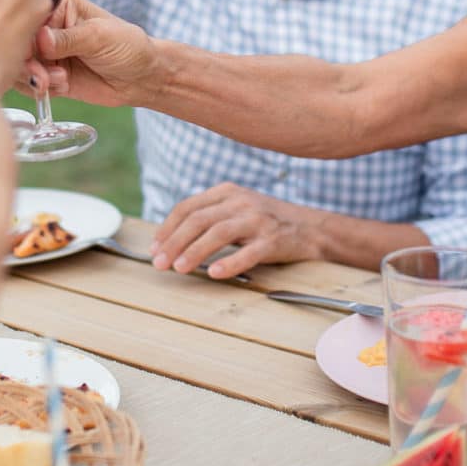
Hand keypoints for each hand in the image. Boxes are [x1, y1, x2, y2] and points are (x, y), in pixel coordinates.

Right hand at [29, 0, 152, 106]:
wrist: (142, 77)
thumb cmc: (128, 46)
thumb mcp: (100, 36)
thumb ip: (69, 38)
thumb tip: (41, 39)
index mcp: (57, 3)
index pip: (26, 13)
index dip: (21, 32)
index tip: (30, 50)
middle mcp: (45, 26)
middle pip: (15, 41)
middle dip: (25, 61)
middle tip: (43, 76)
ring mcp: (44, 52)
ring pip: (17, 64)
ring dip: (33, 77)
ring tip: (59, 80)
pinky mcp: (46, 75)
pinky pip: (27, 84)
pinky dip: (40, 88)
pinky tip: (62, 85)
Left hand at [150, 183, 324, 279]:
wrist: (312, 227)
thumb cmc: (268, 221)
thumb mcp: (238, 207)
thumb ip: (211, 215)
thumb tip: (171, 237)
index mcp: (228, 192)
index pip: (188, 206)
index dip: (167, 227)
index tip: (154, 247)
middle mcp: (241, 201)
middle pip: (198, 219)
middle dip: (174, 241)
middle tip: (159, 262)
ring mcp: (258, 219)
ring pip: (219, 232)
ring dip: (194, 250)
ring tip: (178, 267)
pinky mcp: (273, 239)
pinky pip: (248, 252)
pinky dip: (229, 263)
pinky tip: (214, 273)